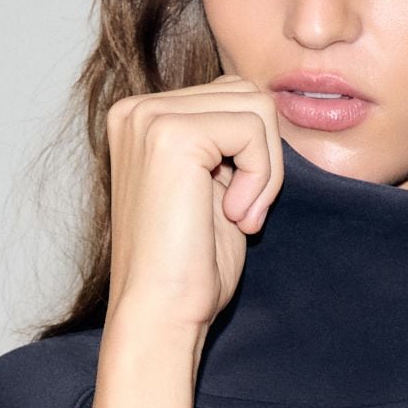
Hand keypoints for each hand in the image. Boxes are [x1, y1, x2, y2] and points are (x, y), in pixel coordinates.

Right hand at [102, 76, 285, 338]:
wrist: (161, 313)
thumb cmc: (189, 266)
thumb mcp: (211, 186)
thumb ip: (228, 141)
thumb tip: (269, 105)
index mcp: (141, 118)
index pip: (230, 97)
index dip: (253, 154)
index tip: (234, 209)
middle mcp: (137, 109)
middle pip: (246, 93)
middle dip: (264, 157)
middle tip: (242, 214)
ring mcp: (149, 118)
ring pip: (256, 106)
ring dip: (265, 169)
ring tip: (238, 216)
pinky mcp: (171, 135)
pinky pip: (254, 129)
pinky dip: (262, 176)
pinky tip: (234, 216)